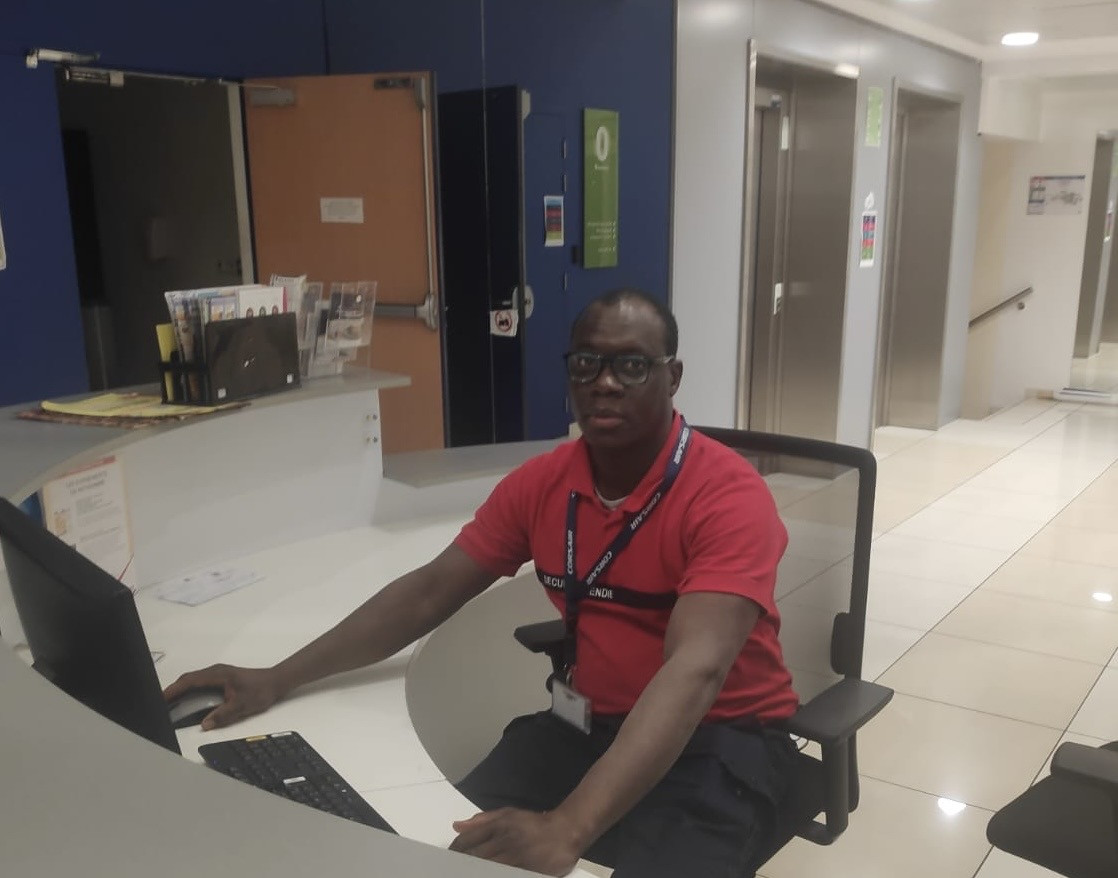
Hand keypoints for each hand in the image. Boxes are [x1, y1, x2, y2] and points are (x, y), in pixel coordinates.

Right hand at [163, 664, 283, 730]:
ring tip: (170, 704)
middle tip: (161, 704)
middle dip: (173, 690)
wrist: (276, 681)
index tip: (160, 699)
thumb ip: (222, 715)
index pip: (189, 681)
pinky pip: (200, 682)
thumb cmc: (260, 691)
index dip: (173, 690)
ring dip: (181, 689)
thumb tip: (205, 724)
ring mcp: (218, 673)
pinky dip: (190, 689)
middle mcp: (215, 671)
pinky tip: (188, 700)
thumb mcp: (241, 705)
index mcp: (217, 674)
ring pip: (194, 680)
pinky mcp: (222, 677)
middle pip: (188, 678)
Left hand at [450, 808, 583, 875]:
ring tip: (464, 872)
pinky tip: (488, 873)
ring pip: (488, 868)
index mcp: (498, 825)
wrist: (566, 831)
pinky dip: (494, 874)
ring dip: (474, 871)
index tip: (447, 859)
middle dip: (460, 865)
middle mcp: (505, 839)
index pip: (468, 840)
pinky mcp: (527, 870)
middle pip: (474, 857)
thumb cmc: (534, 824)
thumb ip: (481, 821)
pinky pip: (506, 874)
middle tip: (450, 870)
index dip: (454, 852)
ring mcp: (516, 856)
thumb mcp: (507, 815)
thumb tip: (456, 825)